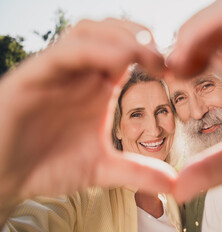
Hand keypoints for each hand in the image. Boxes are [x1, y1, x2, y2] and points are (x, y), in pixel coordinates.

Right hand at [0, 18, 175, 222]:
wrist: (6, 178)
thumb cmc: (49, 166)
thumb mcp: (102, 168)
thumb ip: (136, 171)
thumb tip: (174, 182)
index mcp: (98, 87)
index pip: (129, 52)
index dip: (155, 54)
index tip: (178, 68)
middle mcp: (80, 74)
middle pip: (112, 32)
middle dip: (142, 37)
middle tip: (165, 58)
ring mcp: (57, 72)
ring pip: (89, 32)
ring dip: (121, 36)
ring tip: (146, 54)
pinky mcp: (33, 76)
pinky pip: (65, 52)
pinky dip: (93, 50)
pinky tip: (118, 61)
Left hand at [168, 0, 221, 201]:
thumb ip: (214, 167)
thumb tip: (178, 189)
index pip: (202, 47)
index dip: (176, 57)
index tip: (159, 78)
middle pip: (206, 27)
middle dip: (179, 43)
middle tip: (161, 68)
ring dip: (192, 33)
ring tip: (176, 63)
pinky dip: (216, 27)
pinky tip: (197, 53)